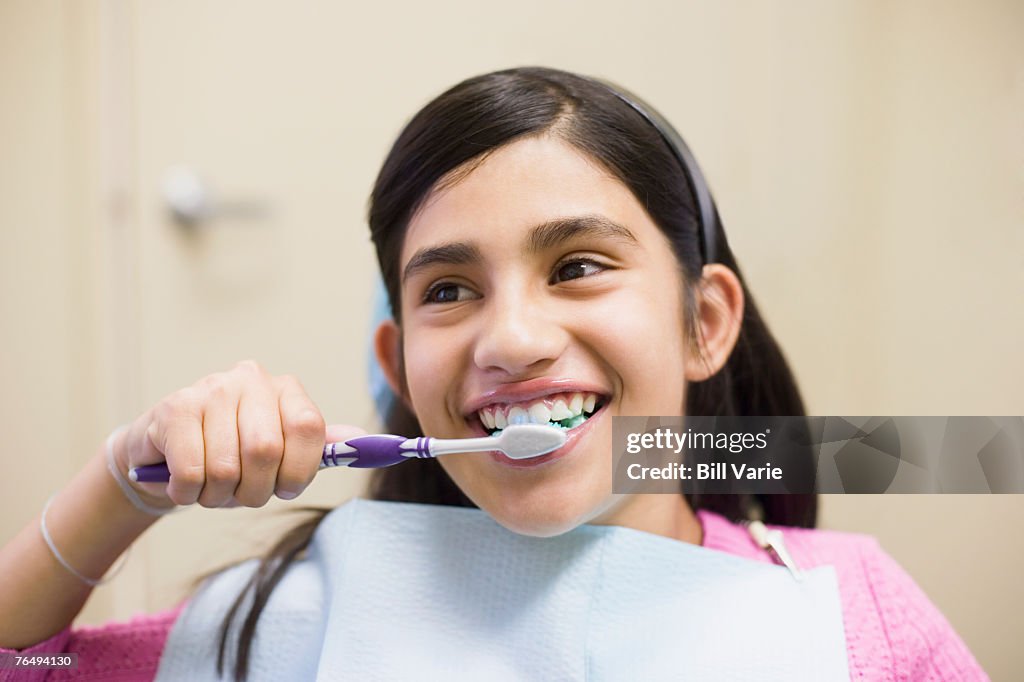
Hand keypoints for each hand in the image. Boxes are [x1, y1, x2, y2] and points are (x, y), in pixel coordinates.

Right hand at [109, 360, 365, 508]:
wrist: (165, 451)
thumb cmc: (232, 454)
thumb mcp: (282, 451)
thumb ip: (319, 446)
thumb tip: (361, 440)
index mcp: (285, 389)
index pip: (309, 428)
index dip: (300, 470)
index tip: (286, 489)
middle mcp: (250, 379)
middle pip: (266, 451)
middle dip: (255, 491)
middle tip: (242, 494)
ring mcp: (210, 389)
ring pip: (226, 468)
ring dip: (218, 496)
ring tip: (211, 487)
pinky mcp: (174, 408)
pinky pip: (192, 472)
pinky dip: (189, 492)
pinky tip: (184, 483)